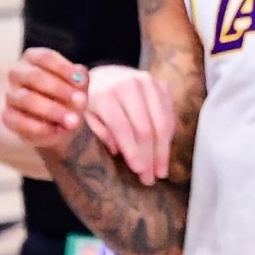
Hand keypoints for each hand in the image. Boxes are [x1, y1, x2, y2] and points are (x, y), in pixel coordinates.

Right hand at [3, 47, 91, 155]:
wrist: (57, 125)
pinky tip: (56, 130)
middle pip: (34, 76)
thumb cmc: (66, 98)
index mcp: (32, 58)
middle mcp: (17, 73)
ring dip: (52, 110)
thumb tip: (80, 77)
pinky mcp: (7, 116)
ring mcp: (10, 95)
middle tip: (81, 102)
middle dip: (59, 90)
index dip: (64, 69)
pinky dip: (40, 127)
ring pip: (26, 99)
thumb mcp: (77, 87)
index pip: (45, 58)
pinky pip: (20, 121)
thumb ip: (80, 80)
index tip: (81, 82)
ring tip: (73, 121)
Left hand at [80, 66, 175, 184]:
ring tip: (161, 171)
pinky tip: (164, 152)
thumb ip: (98, 132)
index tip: (138, 171)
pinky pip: (170, 114)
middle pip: (144, 127)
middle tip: (150, 178)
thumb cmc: (92, 103)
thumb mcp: (85, 117)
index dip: (132, 151)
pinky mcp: (161, 85)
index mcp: (105, 93)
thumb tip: (117, 150)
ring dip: (163, 150)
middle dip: (149, 156)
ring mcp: (148, 83)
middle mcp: (128, 84)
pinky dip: (169, 135)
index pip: (122, 127)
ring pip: (161, 122)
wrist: (105, 76)